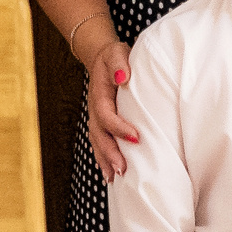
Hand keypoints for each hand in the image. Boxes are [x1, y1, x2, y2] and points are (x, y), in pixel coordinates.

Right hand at [85, 38, 141, 179]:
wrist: (101, 59)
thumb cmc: (113, 57)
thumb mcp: (116, 53)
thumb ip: (119, 64)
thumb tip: (123, 78)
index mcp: (99, 95)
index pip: (106, 115)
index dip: (118, 127)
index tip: (136, 137)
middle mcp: (95, 110)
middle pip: (99, 135)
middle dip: (110, 153)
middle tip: (122, 169)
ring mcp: (96, 118)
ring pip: (97, 143)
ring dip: (105, 160)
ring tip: (115, 178)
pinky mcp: (101, 124)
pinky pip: (100, 143)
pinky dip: (104, 159)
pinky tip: (111, 174)